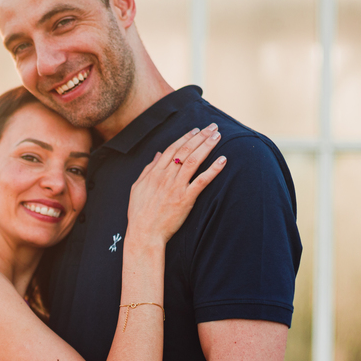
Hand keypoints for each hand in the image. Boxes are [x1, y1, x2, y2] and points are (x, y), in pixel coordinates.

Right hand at [127, 124, 225, 246]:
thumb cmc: (139, 213)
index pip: (172, 149)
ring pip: (194, 161)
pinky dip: (213, 170)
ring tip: (218, 136)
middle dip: (200, 137)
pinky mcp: (185, 199)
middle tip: (213, 127)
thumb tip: (157, 154)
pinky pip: (202, 181)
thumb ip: (148, 169)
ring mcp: (176, 187)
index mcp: (154, 173)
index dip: (185, 137)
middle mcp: (165, 177)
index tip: (196, 130)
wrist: (144, 233)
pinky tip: (223, 160)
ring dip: (207, 146)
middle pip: (185, 151)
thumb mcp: (138, 187)